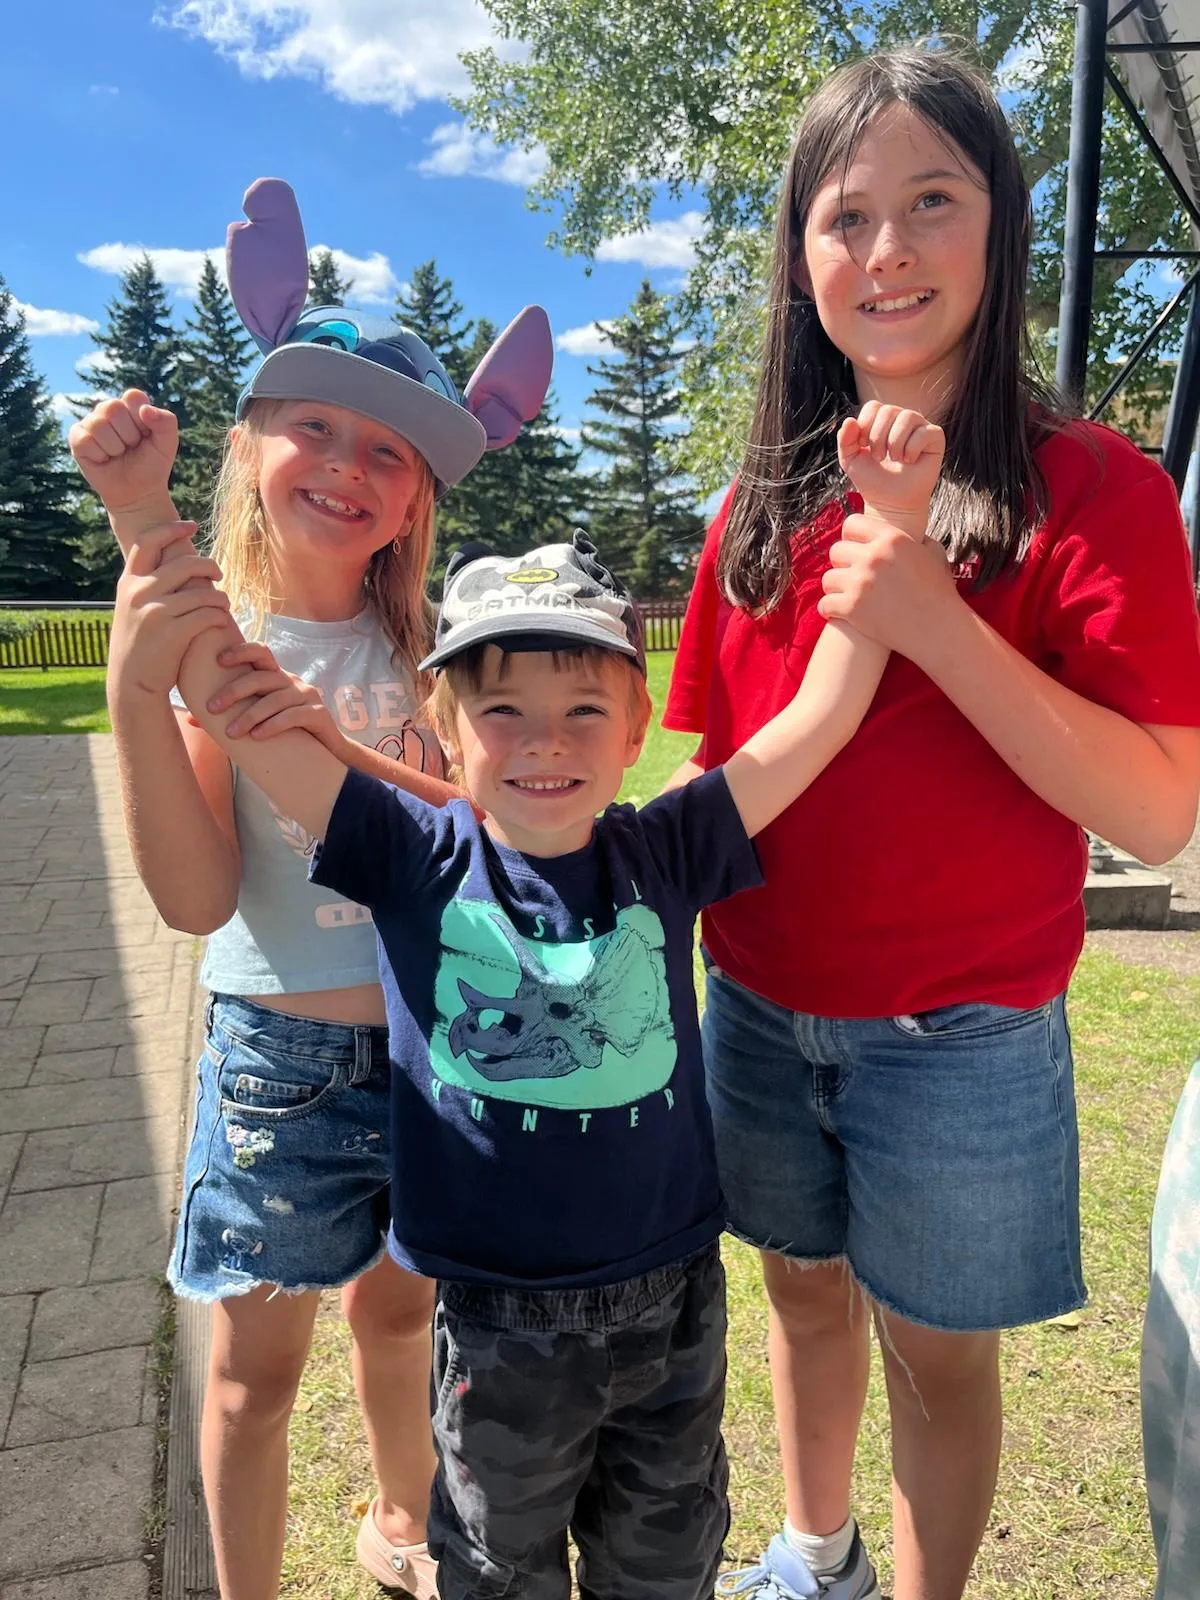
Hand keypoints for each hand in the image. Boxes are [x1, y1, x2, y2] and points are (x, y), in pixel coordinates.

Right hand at [69, 389, 178, 514]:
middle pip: (112, 408)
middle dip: (128, 435)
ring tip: (118, 454)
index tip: (146, 435)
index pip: (132, 397)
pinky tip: (104, 460)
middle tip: (131, 447)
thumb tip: (144, 410)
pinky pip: (84, 440)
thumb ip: (166, 422)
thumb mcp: (168, 443)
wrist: (138, 492)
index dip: (141, 419)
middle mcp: (109, 409)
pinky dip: (99, 455)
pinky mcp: (77, 438)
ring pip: (98, 425)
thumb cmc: (152, 464)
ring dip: (114, 447)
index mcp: (131, 405)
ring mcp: (91, 422)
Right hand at [109, 523, 234, 698]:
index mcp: (129, 583)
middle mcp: (139, 592)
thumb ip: (146, 587)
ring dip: (219, 597)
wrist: (131, 683)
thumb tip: (172, 563)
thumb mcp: (132, 610)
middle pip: (184, 563)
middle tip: (218, 573)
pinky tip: (221, 621)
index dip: (170, 529)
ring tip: (223, 605)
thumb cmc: (138, 646)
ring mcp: (156, 612)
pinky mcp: (174, 632)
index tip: (191, 526)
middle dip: (208, 565)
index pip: (147, 542)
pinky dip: (220, 615)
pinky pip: (209, 613)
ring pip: (203, 591)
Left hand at [208, 643, 349, 757]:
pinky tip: (258, 736)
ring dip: (250, 715)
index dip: (241, 651)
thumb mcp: (257, 720)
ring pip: (275, 699)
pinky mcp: (318, 715)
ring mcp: (307, 696)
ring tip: (232, 733)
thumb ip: (230, 715)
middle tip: (212, 708)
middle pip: (261, 676)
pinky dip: (273, 725)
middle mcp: (292, 682)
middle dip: (234, 691)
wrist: (326, 754)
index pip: (260, 652)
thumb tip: (191, 718)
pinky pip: (293, 716)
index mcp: (276, 677)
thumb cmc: (287, 734)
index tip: (218, 660)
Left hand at [817, 513, 960, 660]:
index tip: (856, 550)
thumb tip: (910, 534)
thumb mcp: (933, 555)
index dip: (852, 538)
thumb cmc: (939, 593)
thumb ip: (916, 539)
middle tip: (852, 577)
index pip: (852, 524)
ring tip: (846, 596)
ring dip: (835, 588)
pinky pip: (824, 604)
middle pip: (836, 551)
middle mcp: (873, 557)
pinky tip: (840, 613)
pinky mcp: (851, 609)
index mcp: (891, 538)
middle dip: (843, 564)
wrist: (939, 630)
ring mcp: (860, 583)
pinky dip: (830, 610)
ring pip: (828, 578)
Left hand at [837, 401, 944, 540]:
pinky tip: (909, 461)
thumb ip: (845, 440)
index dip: (865, 425)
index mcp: (882, 420)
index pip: (873, 406)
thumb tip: (850, 420)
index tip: (864, 447)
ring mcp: (920, 426)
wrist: (891, 504)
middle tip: (879, 458)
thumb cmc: (872, 481)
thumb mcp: (850, 460)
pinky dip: (911, 449)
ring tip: (894, 460)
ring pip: (908, 416)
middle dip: (878, 437)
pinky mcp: (935, 438)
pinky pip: (923, 432)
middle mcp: (902, 419)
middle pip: (889, 410)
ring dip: (895, 443)